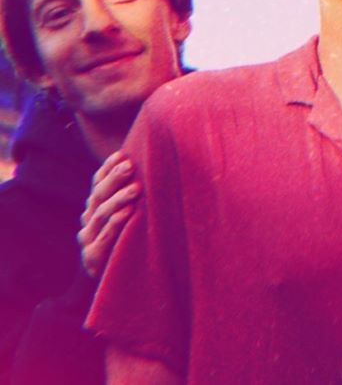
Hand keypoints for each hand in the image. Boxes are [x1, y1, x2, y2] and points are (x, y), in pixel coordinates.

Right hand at [78, 150, 140, 278]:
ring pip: (99, 214)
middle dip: (114, 178)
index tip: (122, 153)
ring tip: (136, 188)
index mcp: (95, 209)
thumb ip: (136, 198)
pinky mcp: (93, 259)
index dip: (108, 168)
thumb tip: (156, 167)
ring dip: (118, 199)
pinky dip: (116, 223)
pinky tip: (129, 213)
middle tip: (130, 165)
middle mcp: (88, 223)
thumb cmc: (134, 243)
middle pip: (98, 195)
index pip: (97, 184)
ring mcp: (88, 240)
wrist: (124, 284)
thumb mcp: (135, 218)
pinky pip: (104, 238)